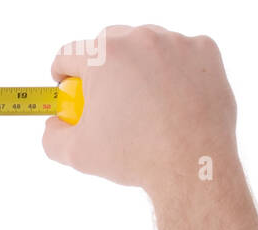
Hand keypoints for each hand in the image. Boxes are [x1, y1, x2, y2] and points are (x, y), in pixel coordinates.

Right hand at [42, 25, 238, 202]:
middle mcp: (140, 39)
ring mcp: (175, 41)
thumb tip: (53, 125)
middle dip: (101, 66)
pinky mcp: (204, 49)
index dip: (62, 73)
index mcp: (103, 57)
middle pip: (108, 42)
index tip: (67, 87)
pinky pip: (180, 54)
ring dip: (139, 67)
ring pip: (146, 46)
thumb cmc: (134, 157)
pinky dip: (173, 73)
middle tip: (105, 97)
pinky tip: (172, 101)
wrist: (191, 163)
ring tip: (144, 104)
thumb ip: (53, 136)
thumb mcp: (78, 154)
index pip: (69, 53)